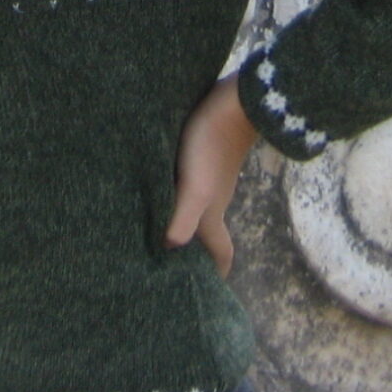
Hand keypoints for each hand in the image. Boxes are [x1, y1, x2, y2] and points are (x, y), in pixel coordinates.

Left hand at [165, 76, 258, 278]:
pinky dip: (176, 190)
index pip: (222, 251)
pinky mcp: (203, 153)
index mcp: (212, 212)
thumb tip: (170, 248)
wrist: (234, 102)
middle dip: (195, 249)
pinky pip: (189, 182)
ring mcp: (210, 175)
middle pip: (208, 231)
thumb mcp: (196, 187)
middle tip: (172, 260)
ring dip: (182, 218)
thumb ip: (184, 218)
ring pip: (198, 206)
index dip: (218, 271)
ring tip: (157, 224)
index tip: (210, 289)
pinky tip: (158, 182)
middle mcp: (213, 198)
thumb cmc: (212, 146)